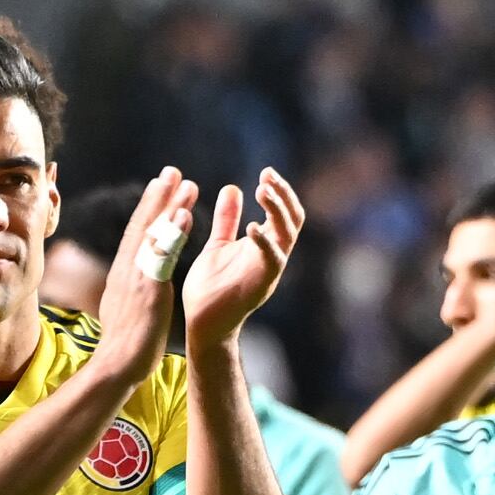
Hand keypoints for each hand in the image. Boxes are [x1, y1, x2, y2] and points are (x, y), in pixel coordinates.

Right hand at [94, 167, 201, 382]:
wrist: (117, 365)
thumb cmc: (124, 344)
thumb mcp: (123, 309)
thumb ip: (129, 291)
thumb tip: (128, 285)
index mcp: (123, 274)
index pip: (136, 234)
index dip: (148, 209)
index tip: (159, 188)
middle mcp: (127, 269)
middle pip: (143, 225)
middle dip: (158, 196)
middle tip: (172, 171)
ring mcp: (136, 277)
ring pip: (154, 234)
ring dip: (170, 206)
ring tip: (185, 183)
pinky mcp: (148, 288)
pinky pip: (163, 254)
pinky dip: (173, 232)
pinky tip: (185, 214)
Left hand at [182, 168, 302, 351]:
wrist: (202, 322)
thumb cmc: (211, 287)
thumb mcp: (219, 245)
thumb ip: (227, 219)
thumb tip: (232, 188)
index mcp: (265, 245)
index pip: (284, 212)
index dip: (280, 191)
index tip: (266, 171)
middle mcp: (273, 255)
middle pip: (292, 219)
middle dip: (283, 195)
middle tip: (267, 176)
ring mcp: (270, 270)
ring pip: (286, 235)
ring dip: (276, 211)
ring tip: (262, 191)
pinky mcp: (261, 285)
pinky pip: (272, 260)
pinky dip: (265, 243)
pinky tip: (252, 227)